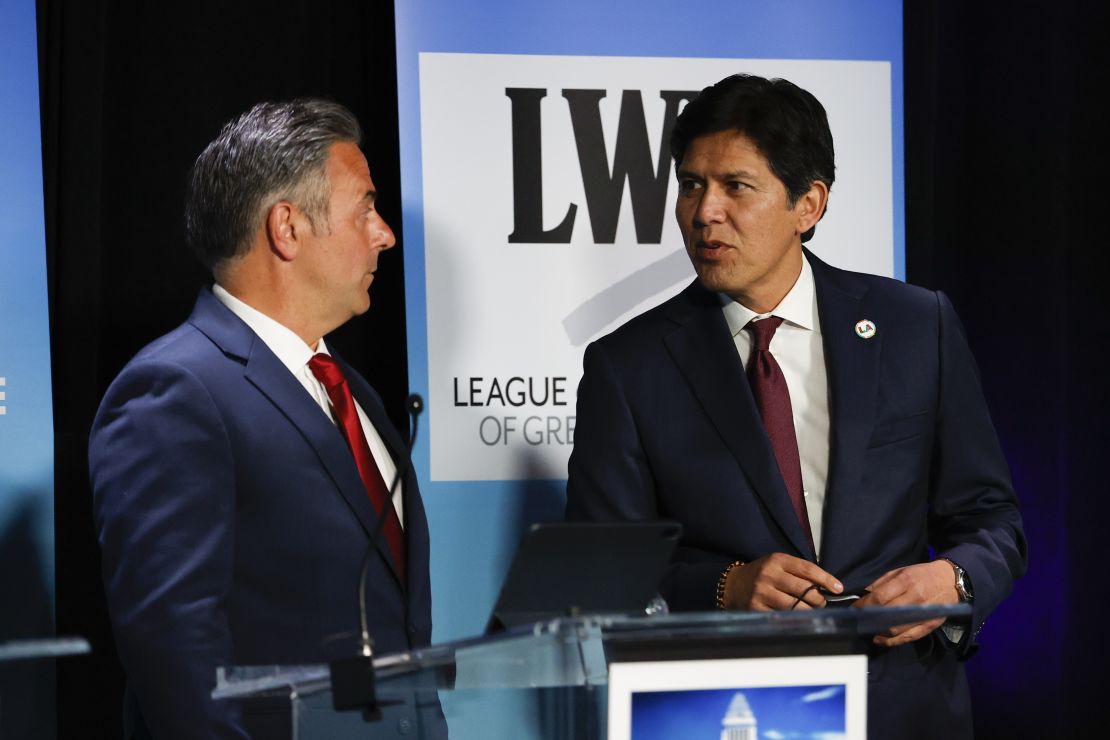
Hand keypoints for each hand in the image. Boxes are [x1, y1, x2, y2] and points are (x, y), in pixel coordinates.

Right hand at [723, 553, 842, 610]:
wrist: (733, 585)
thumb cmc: (763, 575)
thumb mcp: (778, 565)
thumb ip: (799, 572)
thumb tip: (828, 586)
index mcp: (776, 560)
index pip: (807, 569)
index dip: (826, 579)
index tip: (838, 588)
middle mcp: (768, 574)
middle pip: (804, 589)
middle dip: (819, 599)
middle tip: (821, 602)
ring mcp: (761, 592)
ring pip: (796, 606)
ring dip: (809, 611)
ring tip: (811, 610)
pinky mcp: (756, 608)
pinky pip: (783, 617)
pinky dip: (794, 619)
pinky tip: (797, 618)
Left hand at [854, 560, 957, 646]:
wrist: (950, 581)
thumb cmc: (922, 575)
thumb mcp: (900, 571)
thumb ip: (881, 582)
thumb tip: (863, 595)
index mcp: (906, 581)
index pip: (880, 597)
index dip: (864, 605)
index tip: (854, 609)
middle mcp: (915, 597)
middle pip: (886, 614)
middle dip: (869, 619)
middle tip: (858, 621)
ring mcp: (924, 613)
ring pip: (896, 629)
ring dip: (879, 632)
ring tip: (869, 630)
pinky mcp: (930, 625)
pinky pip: (909, 637)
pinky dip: (893, 641)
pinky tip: (882, 639)